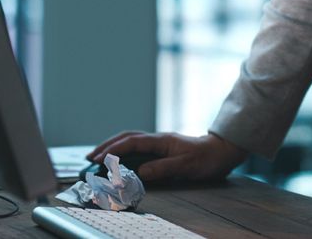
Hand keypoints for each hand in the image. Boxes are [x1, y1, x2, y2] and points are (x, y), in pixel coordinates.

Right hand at [86, 131, 247, 183]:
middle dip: (107, 146)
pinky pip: (137, 147)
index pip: (131, 143)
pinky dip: (123, 151)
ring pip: (130, 141)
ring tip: (98, 157)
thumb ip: (162, 168)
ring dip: (113, 147)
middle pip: (126, 138)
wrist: (221, 151)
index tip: (99, 160)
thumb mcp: (185, 166)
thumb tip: (139, 172)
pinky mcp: (161, 149)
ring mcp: (159, 143)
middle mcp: (157, 139)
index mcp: (161, 140)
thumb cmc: (205, 159)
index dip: (114, 151)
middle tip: (90, 158)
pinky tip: (119, 159)